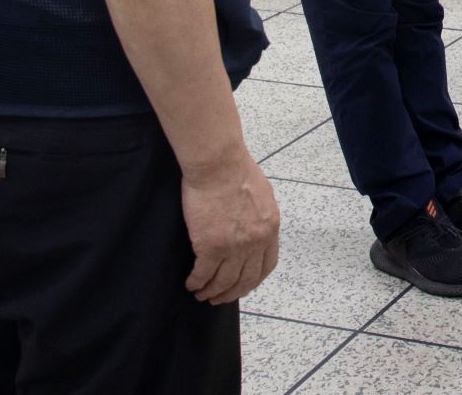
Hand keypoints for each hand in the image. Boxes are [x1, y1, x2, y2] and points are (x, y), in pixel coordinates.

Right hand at [181, 155, 280, 305]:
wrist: (218, 164)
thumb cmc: (236, 170)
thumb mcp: (261, 194)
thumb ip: (260, 215)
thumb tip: (254, 227)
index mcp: (270, 228)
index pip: (267, 264)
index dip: (254, 279)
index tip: (244, 285)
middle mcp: (256, 241)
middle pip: (246, 279)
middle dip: (232, 293)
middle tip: (220, 298)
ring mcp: (234, 246)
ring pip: (224, 281)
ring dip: (212, 292)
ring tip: (202, 294)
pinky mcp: (211, 247)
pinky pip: (203, 274)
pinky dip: (197, 282)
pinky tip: (191, 284)